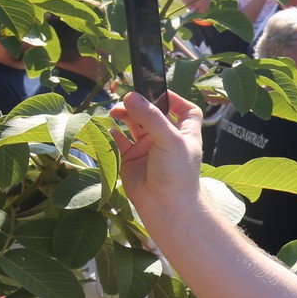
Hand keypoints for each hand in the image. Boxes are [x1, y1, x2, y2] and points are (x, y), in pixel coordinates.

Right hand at [109, 91, 205, 226]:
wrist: (166, 206)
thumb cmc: (177, 173)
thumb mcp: (169, 139)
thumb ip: (151, 116)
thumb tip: (131, 96)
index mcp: (185, 133)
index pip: (186, 110)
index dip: (175, 99)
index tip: (159, 90)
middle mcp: (166, 139)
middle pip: (153, 114)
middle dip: (140, 105)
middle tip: (126, 99)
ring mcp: (148, 149)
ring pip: (134, 125)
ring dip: (125, 116)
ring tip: (115, 112)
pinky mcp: (131, 159)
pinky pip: (120, 141)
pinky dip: (114, 133)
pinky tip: (110, 129)